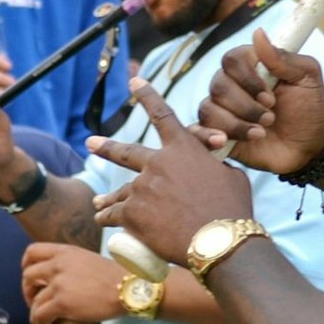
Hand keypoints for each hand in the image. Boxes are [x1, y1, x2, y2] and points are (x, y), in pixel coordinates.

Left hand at [23, 243, 128, 323]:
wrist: (129, 289)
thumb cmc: (116, 277)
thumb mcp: (89, 260)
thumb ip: (72, 264)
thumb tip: (61, 279)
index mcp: (66, 252)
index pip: (32, 251)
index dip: (26, 265)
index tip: (33, 278)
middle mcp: (58, 264)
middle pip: (28, 276)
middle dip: (28, 292)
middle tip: (36, 302)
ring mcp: (59, 283)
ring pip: (34, 301)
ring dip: (34, 314)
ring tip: (42, 323)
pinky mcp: (62, 302)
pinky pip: (39, 316)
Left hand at [88, 78, 256, 265]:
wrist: (220, 241)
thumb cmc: (233, 208)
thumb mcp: (232, 177)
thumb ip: (215, 167)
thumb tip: (211, 169)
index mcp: (183, 149)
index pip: (162, 114)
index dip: (147, 96)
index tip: (134, 82)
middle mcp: (157, 163)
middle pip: (125, 152)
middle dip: (106, 147)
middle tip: (90, 142)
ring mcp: (142, 188)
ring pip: (119, 192)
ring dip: (108, 198)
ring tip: (97, 202)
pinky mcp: (132, 214)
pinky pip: (113, 215)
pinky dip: (107, 218)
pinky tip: (101, 220)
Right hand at [195, 29, 323, 174]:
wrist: (310, 146)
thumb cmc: (309, 107)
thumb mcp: (307, 78)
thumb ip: (284, 58)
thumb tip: (258, 33)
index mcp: (251, 66)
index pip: (231, 60)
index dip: (248, 79)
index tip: (271, 97)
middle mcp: (231, 85)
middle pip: (218, 86)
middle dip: (246, 106)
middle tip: (271, 117)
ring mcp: (222, 110)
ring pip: (209, 110)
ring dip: (238, 124)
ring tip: (261, 133)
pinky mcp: (217, 134)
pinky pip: (196, 132)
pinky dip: (206, 137)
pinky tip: (224, 141)